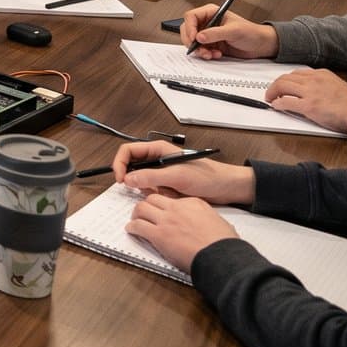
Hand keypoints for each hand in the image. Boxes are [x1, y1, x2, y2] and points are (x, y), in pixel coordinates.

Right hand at [113, 141, 255, 204]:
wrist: (226, 188)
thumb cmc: (206, 176)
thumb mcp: (177, 176)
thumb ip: (151, 176)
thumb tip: (128, 179)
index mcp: (157, 149)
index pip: (128, 151)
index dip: (120, 163)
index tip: (120, 179)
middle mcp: (157, 158)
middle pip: (131, 165)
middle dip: (134, 179)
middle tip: (140, 189)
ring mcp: (161, 172)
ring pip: (140, 179)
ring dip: (146, 188)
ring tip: (161, 193)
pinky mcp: (166, 184)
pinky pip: (151, 189)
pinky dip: (155, 195)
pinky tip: (168, 196)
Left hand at [125, 193, 239, 272]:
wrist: (221, 256)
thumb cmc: (224, 243)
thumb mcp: (218, 221)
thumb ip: (206, 218)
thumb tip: (204, 223)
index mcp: (193, 203)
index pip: (170, 197)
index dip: (163, 204)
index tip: (161, 208)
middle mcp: (177, 208)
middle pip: (153, 199)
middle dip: (147, 205)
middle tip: (144, 212)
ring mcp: (166, 220)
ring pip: (141, 208)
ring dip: (136, 214)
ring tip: (135, 220)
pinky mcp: (159, 235)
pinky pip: (138, 226)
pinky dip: (132, 228)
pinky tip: (131, 230)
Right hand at [181, 4, 278, 60]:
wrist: (261, 46)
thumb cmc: (252, 33)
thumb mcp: (234, 31)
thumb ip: (215, 33)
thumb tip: (199, 36)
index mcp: (211, 12)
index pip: (191, 16)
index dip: (189, 27)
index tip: (194, 38)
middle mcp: (207, 22)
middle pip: (188, 29)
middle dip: (192, 41)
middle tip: (198, 48)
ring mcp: (208, 34)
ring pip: (193, 42)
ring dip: (199, 50)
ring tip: (209, 54)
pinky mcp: (211, 45)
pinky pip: (200, 50)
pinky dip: (205, 54)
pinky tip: (215, 55)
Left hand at [267, 68, 346, 134]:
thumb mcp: (336, 86)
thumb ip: (321, 85)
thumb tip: (308, 92)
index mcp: (322, 74)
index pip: (296, 73)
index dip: (286, 80)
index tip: (282, 85)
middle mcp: (314, 80)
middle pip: (285, 78)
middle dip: (275, 85)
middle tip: (271, 93)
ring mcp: (311, 92)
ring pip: (282, 86)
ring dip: (272, 92)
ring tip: (270, 99)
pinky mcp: (309, 106)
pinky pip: (285, 102)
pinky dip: (277, 104)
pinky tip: (276, 106)